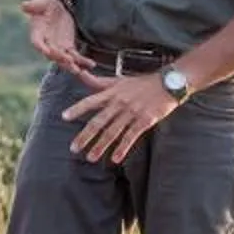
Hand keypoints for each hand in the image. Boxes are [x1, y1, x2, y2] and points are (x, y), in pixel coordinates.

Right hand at [22, 0, 91, 71]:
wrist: (54, 6)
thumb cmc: (44, 3)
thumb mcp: (39, 2)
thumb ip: (32, 6)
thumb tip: (24, 5)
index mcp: (37, 34)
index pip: (37, 43)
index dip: (41, 47)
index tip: (46, 51)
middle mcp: (46, 44)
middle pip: (52, 54)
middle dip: (60, 59)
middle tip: (68, 63)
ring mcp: (57, 47)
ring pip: (64, 59)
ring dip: (71, 65)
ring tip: (80, 71)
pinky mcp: (68, 47)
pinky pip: (75, 56)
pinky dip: (82, 61)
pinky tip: (91, 64)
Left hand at [61, 71, 178, 163]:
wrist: (169, 83)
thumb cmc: (142, 83)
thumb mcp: (119, 80)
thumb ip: (99, 82)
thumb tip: (80, 74)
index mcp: (112, 93)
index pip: (91, 101)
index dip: (77, 109)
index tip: (64, 117)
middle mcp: (119, 103)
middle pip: (98, 122)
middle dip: (85, 136)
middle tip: (74, 149)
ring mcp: (132, 112)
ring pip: (112, 132)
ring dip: (100, 146)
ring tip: (91, 157)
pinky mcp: (145, 121)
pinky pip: (131, 137)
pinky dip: (122, 148)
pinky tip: (115, 158)